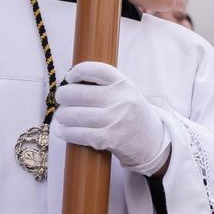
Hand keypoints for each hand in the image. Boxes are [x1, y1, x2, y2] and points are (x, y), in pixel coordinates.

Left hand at [53, 62, 169, 174]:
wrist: (151, 143)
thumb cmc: (132, 116)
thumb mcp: (127, 94)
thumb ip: (105, 86)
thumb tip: (69, 83)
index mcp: (124, 85)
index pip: (94, 70)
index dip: (76, 72)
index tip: (70, 79)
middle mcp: (121, 100)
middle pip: (76, 93)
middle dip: (63, 96)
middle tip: (62, 100)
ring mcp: (114, 120)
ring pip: (72, 115)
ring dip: (62, 116)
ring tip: (63, 117)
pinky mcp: (108, 139)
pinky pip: (77, 134)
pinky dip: (65, 132)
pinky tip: (63, 131)